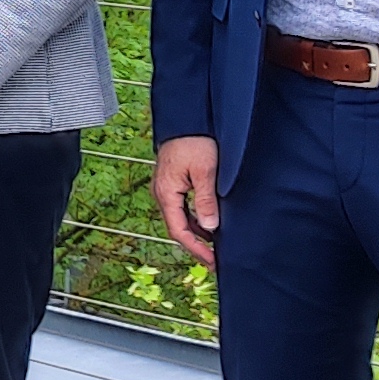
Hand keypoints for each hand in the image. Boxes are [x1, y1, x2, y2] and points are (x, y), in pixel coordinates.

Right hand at [151, 137, 219, 267]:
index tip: (212, 261)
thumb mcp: (205, 172)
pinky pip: (183, 207)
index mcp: (166, 193)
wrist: (187, 118)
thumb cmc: (195, 141)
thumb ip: (206, 201)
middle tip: (215, 258)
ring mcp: (167, 188)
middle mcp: (163, 193)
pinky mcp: (174, 182)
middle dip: (196, 244)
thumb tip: (209, 228)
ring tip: (215, 244)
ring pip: (181, 218)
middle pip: (178, 227)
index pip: (179, 231)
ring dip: (197, 232)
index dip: (196, 249)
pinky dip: (196, 218)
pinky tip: (209, 222)